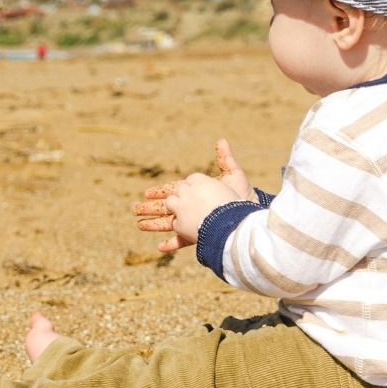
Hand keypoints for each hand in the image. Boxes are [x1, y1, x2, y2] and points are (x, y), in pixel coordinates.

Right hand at [131, 138, 256, 252]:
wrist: (252, 216)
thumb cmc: (244, 196)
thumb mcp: (234, 175)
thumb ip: (225, 159)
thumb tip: (221, 140)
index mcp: (198, 194)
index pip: (174, 191)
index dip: (160, 192)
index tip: (147, 193)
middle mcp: (194, 208)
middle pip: (167, 208)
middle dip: (150, 209)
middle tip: (134, 209)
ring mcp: (196, 222)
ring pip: (170, 224)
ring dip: (154, 225)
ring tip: (139, 226)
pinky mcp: (200, 235)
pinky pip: (183, 241)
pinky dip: (171, 244)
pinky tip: (159, 247)